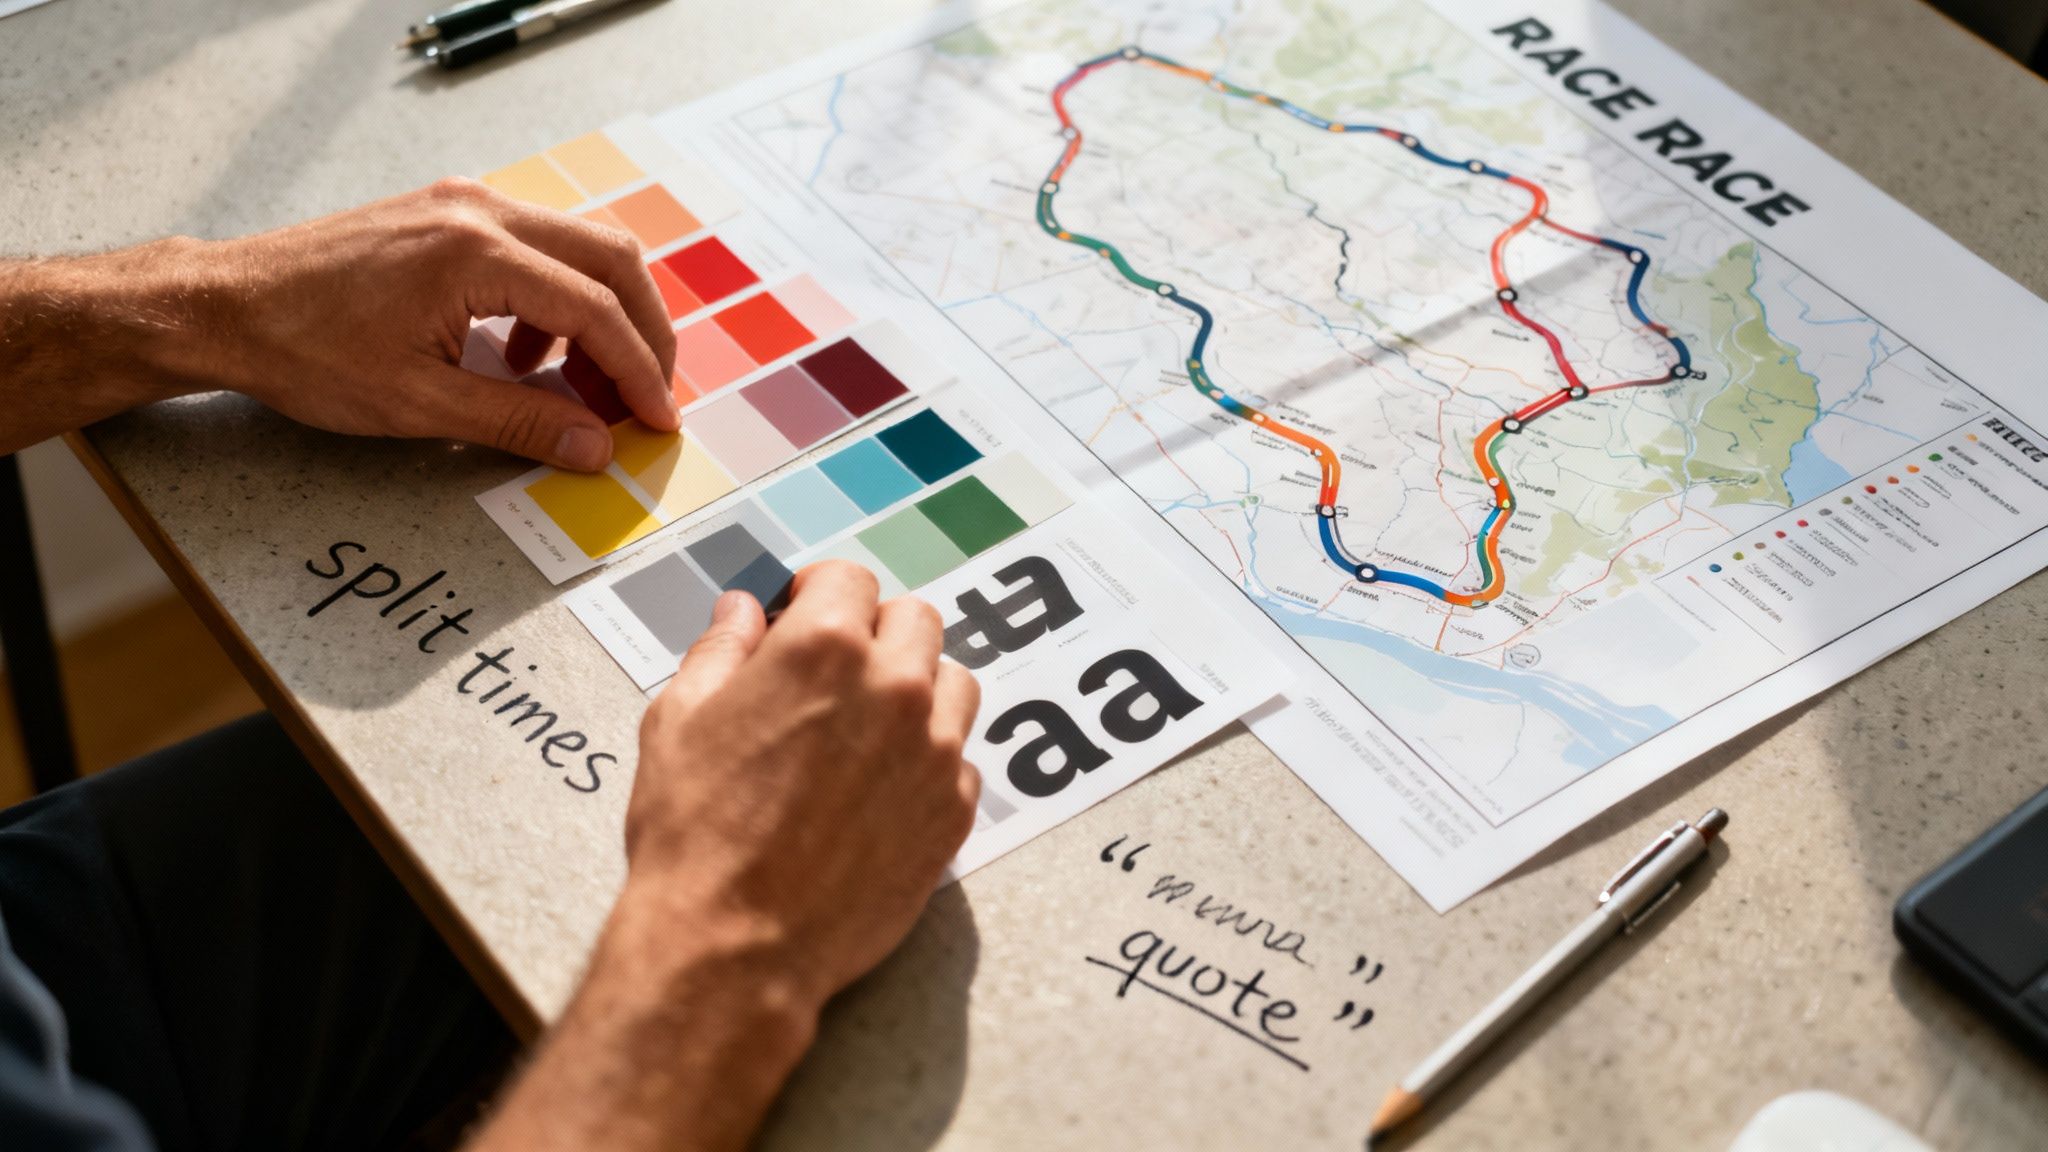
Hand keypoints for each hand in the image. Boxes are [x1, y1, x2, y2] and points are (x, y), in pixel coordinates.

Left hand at [200, 178, 677, 469]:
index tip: (658, 419)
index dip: (638, 371)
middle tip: (646, 397)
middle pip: (611, 259)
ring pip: (581, 248)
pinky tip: (527, 360)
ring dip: (602, 317)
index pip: (595, 309)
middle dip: (643, 334)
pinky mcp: (450, 214)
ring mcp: (466, 204)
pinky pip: (538, 249)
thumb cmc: (304, 350)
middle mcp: (481, 211)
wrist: (226, 306)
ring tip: (587, 389)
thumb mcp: (418, 403)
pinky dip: (558, 303)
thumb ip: (521, 423)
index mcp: (477, 253)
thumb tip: (594, 448)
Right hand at [467, 562, 980, 1151]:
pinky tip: (881, 786)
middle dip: (873, 631)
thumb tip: (742, 612)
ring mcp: (935, 751)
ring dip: (916, 687)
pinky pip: (961, 758)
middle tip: (835, 669)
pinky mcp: (953, 812)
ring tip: (867, 724)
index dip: (817, 593)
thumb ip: (721, 650)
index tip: (802, 613)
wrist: (735, 944)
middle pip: (914, 619)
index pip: (849, 579)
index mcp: (824, 649)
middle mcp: (894, 688)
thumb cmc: (697, 835)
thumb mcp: (680, 720)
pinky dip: (928, 759)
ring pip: (953, 682)